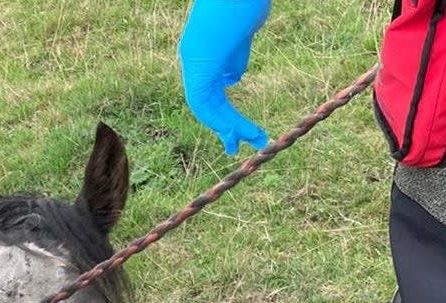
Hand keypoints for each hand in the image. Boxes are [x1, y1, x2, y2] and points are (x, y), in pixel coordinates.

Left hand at [178, 0, 270, 154]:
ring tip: (251, 140)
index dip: (222, 112)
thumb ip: (234, 59)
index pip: (209, 90)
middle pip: (206, 102)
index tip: (234, 129)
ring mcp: (193, 61)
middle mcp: (194, 59)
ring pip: (205, 106)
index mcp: (204, 53)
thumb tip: (232, 79)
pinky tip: (235, 130)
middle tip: (236, 145)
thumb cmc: (243, 4)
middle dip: (224, 126)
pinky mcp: (199, 64)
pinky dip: (219, 120)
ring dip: (227, 127)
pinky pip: (203, 101)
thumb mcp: (241, 36)